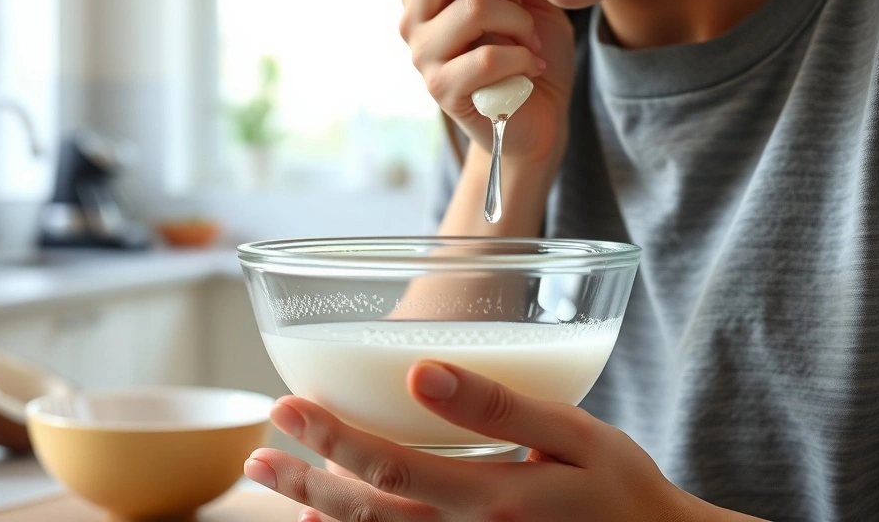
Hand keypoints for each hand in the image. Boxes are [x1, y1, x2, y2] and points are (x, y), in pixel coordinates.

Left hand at [243, 361, 705, 521]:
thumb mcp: (574, 433)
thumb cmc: (621, 487)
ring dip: (319, 510)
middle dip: (305, 480)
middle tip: (256, 455)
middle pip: (367, 512)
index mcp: (492, 497)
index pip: (390, 466)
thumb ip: (495, 406)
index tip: (286, 407)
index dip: (332, 437)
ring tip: (273, 483)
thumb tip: (419, 372)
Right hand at [401, 0, 575, 167]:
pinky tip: (532, 66)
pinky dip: (523, 57)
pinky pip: (489, 56)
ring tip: (531, 39)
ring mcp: (422, 55)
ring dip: (519, 18)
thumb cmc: (530, 54)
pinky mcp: (442, 90)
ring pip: (473, 6)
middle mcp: (414, 17)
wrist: (537, 121)